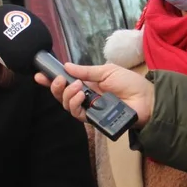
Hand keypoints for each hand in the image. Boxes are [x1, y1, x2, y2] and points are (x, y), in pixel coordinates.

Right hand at [35, 63, 154, 127]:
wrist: (146, 98)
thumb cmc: (130, 83)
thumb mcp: (106, 71)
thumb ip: (86, 70)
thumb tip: (66, 66)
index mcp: (88, 84)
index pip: (66, 83)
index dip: (52, 80)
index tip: (40, 75)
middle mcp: (86, 98)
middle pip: (62, 96)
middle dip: (55, 87)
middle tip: (59, 79)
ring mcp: (90, 109)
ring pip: (67, 106)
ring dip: (67, 95)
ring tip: (77, 86)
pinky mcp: (94, 120)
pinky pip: (78, 115)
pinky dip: (76, 104)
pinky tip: (81, 96)